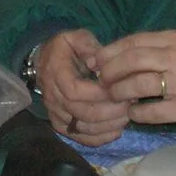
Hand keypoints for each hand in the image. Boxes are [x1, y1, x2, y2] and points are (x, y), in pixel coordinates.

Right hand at [37, 29, 129, 146]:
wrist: (45, 61)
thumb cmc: (65, 48)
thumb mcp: (76, 37)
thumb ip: (89, 46)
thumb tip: (101, 61)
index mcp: (56, 73)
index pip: (75, 91)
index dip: (98, 94)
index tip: (118, 88)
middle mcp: (53, 97)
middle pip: (81, 112)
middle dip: (109, 111)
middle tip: (129, 104)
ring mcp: (56, 113)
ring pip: (82, 128)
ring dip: (107, 125)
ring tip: (127, 115)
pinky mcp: (61, 124)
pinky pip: (79, 137)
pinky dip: (99, 138)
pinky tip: (116, 131)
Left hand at [95, 30, 175, 131]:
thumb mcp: (175, 51)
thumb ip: (146, 51)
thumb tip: (102, 58)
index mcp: (175, 39)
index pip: (135, 41)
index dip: (110, 51)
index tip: (95, 62)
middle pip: (134, 60)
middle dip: (111, 71)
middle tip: (101, 81)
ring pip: (140, 84)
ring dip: (120, 91)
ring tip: (114, 96)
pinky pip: (151, 110)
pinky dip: (136, 113)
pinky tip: (132, 113)